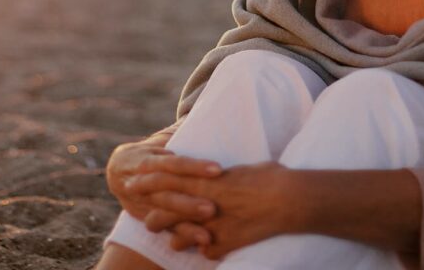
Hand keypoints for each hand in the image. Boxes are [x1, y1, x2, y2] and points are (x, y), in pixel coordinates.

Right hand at [105, 138, 222, 240]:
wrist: (116, 171)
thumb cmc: (149, 151)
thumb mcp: (159, 139)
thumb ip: (179, 131)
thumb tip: (202, 109)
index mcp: (147, 159)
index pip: (173, 162)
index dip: (194, 166)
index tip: (218, 169)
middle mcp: (141, 182)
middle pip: (167, 192)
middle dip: (188, 202)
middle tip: (213, 208)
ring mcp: (141, 202)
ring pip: (163, 213)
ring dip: (185, 222)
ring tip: (207, 233)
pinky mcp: (144, 217)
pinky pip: (163, 228)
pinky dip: (181, 235)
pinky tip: (200, 241)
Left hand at [128, 160, 295, 259]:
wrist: (288, 200)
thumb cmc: (269, 177)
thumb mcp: (241, 169)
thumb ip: (224, 176)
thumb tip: (220, 175)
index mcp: (205, 181)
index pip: (167, 179)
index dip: (149, 180)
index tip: (135, 181)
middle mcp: (204, 205)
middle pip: (166, 211)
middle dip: (153, 215)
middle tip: (143, 218)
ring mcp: (213, 227)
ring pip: (182, 237)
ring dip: (176, 239)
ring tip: (171, 241)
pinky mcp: (226, 244)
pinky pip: (208, 252)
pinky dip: (208, 251)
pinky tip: (207, 252)